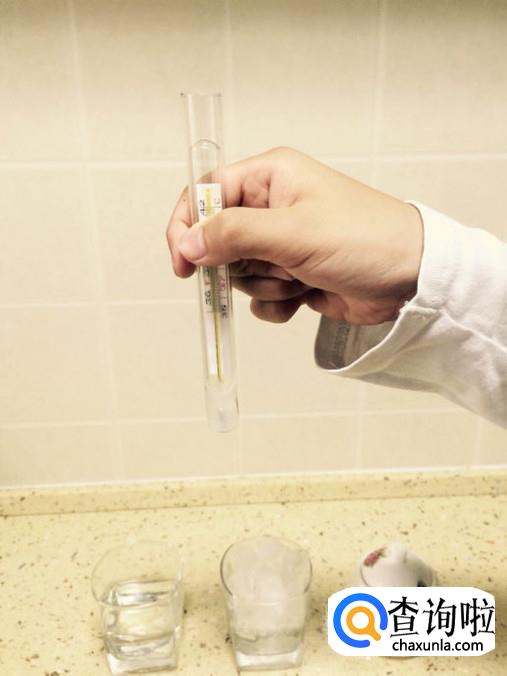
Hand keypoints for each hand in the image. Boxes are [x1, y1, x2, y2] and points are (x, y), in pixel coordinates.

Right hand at [166, 147, 422, 324]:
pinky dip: (277, 304)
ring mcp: (283, 244)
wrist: (412, 280)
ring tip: (299, 278)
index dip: (188, 226)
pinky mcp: (293, 275)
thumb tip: (187, 245)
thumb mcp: (293, 231)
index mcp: (271, 177)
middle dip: (240, 263)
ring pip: (241, 272)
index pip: (208, 193)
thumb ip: (234, 234)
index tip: (182, 263)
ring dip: (265, 285)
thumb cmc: (363, 239)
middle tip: (269, 267)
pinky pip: (262, 297)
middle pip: (220, 239)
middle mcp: (273, 206)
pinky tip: (303, 298)